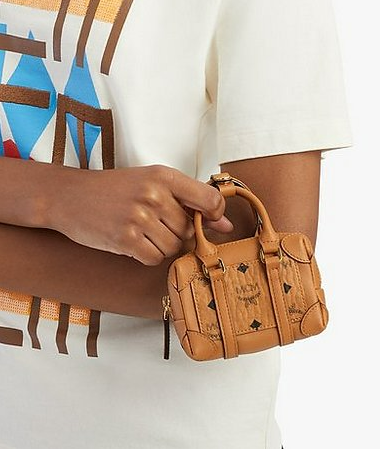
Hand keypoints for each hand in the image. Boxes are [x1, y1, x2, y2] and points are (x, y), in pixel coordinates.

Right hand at [48, 164, 233, 265]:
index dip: (215, 215)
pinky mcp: (125, 240)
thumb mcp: (153, 183)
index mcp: (164, 176)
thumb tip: (227, 225)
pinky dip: (148, 255)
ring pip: (174, 246)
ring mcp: (139, 218)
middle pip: (189, 229)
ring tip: (143, 231)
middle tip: (156, 222)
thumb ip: (191, 202)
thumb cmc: (116, 189)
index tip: (207, 220)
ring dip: (162, 245)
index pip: (210, 200)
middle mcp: (154, 195)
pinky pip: (155, 258)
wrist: (70, 196)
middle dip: (178, 231)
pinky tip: (134, 241)